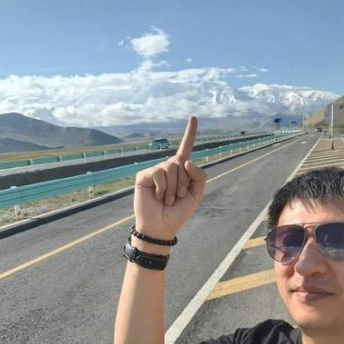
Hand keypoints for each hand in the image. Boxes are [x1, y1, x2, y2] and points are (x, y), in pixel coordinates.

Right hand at [133, 116, 206, 238]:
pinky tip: (157, 196)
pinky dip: (162, 188)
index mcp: (181, 170)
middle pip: (182, 163)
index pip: (186, 148)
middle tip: (176, 197)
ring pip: (171, 168)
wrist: (161, 226)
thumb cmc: (178, 212)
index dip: (190, 133)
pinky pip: (159, 174)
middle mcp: (168, 167)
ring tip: (166, 199)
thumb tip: (185, 160)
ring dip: (172, 188)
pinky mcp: (144, 176)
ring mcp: (155, 170)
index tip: (194, 117)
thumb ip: (199, 176)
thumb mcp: (196, 194)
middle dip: (183, 183)